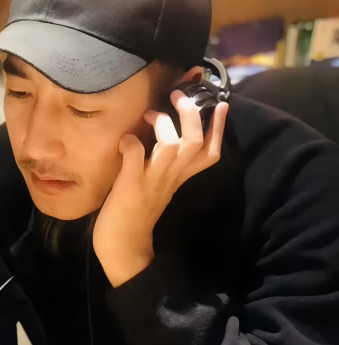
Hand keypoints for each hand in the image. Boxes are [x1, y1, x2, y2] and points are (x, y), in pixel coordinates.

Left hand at [93, 90, 228, 287]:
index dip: (219, 129)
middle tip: (177, 96)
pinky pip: (135, 156)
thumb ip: (163, 168)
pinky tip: (124, 140)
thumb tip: (160, 142)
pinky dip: (130, 142)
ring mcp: (151, 181)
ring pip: (173, 146)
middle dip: (191, 114)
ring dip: (164, 124)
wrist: (123, 248)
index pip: (209, 153)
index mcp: (179, 179)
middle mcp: (170, 178)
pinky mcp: (130, 185)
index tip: (221, 105)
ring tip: (150, 114)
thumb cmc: (135, 216)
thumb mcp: (157, 189)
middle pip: (195, 142)